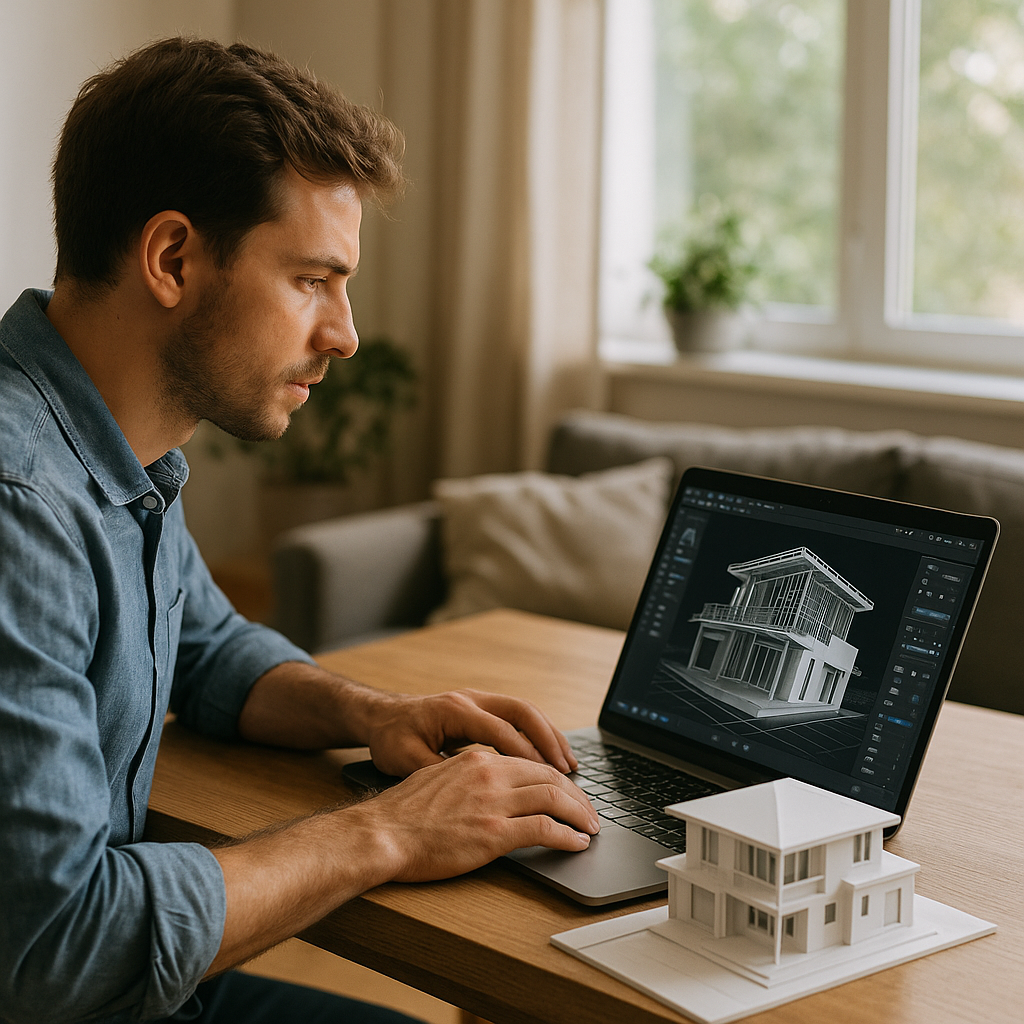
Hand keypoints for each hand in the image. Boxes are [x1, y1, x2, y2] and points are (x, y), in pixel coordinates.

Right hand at [353, 748, 599, 881]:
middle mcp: (489, 773)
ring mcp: (493, 802)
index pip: (530, 761)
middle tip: (589, 811)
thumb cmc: (402, 813)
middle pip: (549, 776)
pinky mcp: (493, 833)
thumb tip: (490, 788)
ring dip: (579, 814)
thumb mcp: (438, 777)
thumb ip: (468, 777)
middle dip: (576, 794)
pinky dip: (568, 835)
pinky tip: (577, 843)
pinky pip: (545, 829)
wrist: (380, 834)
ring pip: (554, 798)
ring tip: (590, 827)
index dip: (556, 777)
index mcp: (477, 758)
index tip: (569, 790)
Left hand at [359, 687, 578, 777]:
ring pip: (526, 712)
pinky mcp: (482, 709)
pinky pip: (518, 718)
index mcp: (455, 710)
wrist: (379, 716)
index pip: (501, 730)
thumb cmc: (390, 739)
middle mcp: (471, 699)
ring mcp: (478, 700)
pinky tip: (550, 760)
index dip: (527, 755)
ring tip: (571, 767)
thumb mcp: (406, 760)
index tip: (549, 778)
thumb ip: (440, 772)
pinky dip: (537, 737)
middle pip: (523, 712)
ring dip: (550, 738)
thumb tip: (471, 793)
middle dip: (549, 741)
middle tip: (569, 772)